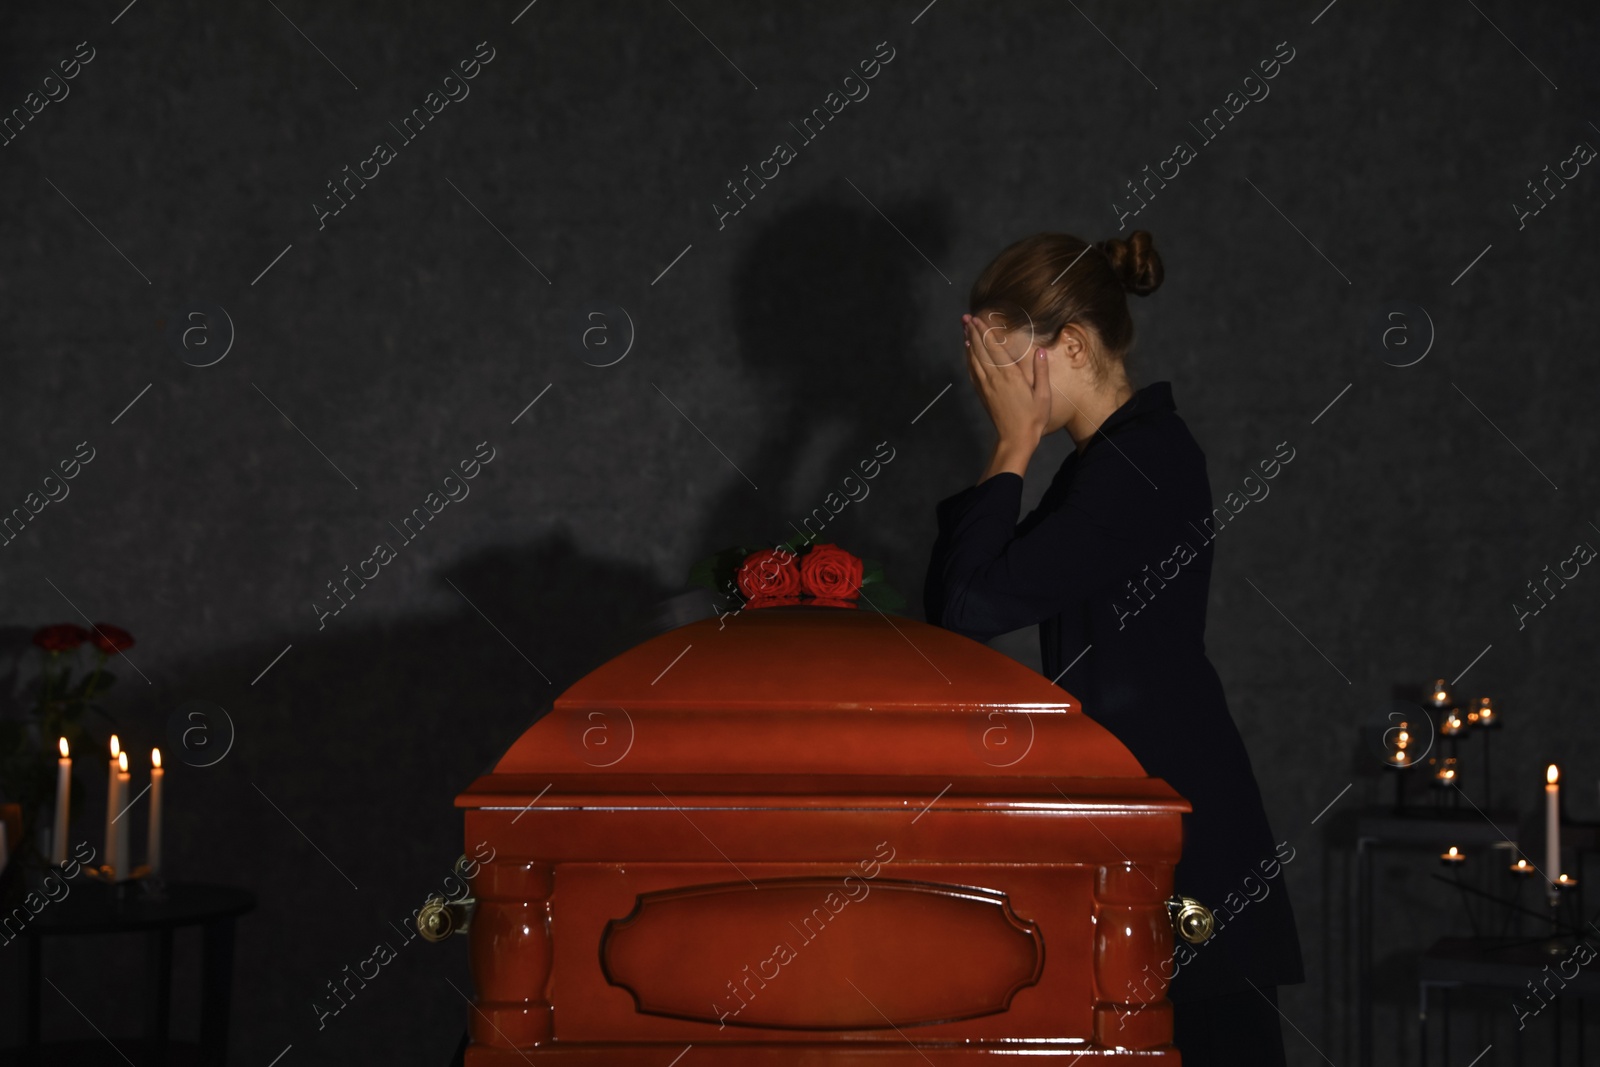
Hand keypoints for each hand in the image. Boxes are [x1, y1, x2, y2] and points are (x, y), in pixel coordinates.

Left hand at [963, 313, 1048, 479]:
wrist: (1015, 438)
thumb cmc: (1033, 418)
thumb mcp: (1043, 395)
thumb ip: (1041, 372)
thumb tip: (1040, 351)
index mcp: (1010, 375)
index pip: (994, 348)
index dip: (985, 332)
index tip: (978, 319)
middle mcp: (995, 378)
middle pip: (980, 350)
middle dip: (973, 332)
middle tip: (966, 318)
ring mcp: (986, 386)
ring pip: (974, 359)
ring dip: (969, 342)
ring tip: (965, 328)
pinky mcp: (982, 393)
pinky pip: (972, 371)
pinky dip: (968, 358)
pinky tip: (967, 351)